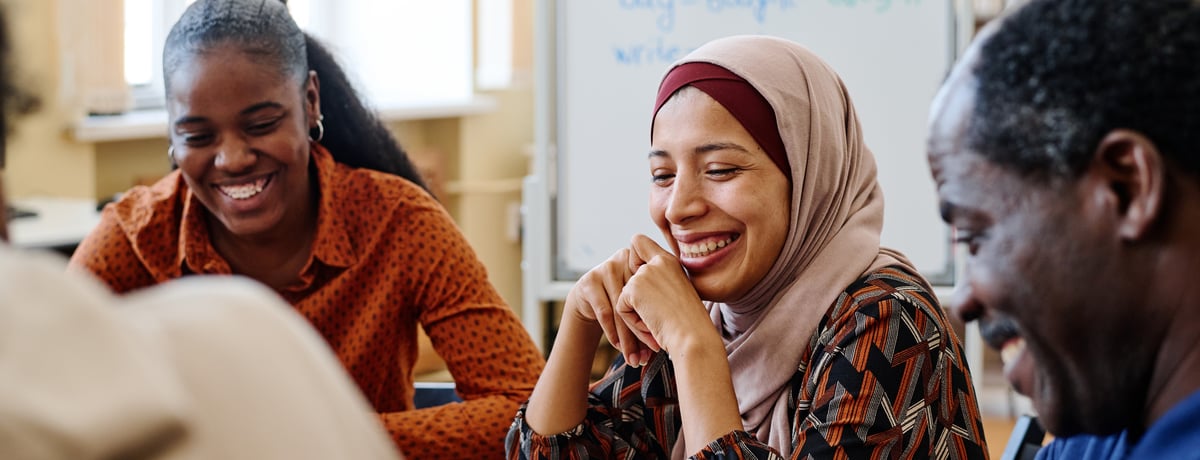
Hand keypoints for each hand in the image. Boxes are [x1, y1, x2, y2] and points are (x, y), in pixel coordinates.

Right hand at [564, 247, 655, 366]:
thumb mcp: (641, 298)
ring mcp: (605, 268)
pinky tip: (619, 347)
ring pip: (621, 308)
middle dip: (643, 332)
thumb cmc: (625, 301)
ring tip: (634, 358)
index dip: (657, 318)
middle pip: (636, 301)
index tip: (661, 342)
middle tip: (650, 355)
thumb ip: (656, 308)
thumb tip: (675, 340)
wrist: (591, 297)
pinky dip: (613, 332)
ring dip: (628, 338)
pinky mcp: (589, 281)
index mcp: (644, 261)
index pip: (653, 292)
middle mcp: (625, 260)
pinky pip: (605, 311)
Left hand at [614, 235, 715, 355]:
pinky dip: (633, 323)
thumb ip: (658, 282)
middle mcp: (657, 261)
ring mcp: (645, 273)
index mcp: (669, 261)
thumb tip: (633, 284)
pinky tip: (652, 326)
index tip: (646, 285)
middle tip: (656, 314)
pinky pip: (621, 308)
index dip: (633, 260)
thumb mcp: (677, 294)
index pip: (638, 241)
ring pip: (624, 295)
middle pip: (625, 272)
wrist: (694, 337)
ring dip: (636, 314)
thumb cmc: (689, 324)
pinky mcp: (633, 288)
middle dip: (634, 298)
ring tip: (658, 323)